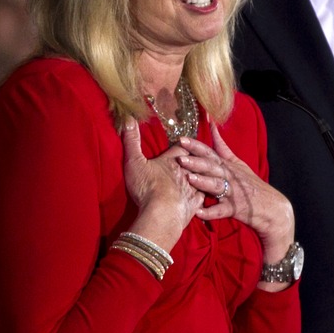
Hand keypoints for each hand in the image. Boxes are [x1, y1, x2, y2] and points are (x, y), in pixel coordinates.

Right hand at [121, 119, 203, 251]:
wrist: (162, 214)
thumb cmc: (148, 187)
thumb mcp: (135, 161)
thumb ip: (132, 140)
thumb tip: (129, 118)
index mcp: (172, 161)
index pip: (182, 148)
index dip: (185, 144)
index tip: (184, 142)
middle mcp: (186, 172)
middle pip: (196, 162)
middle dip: (197, 159)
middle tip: (199, 157)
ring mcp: (193, 189)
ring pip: (202, 179)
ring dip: (203, 177)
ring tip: (204, 176)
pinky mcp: (194, 205)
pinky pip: (203, 198)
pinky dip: (203, 197)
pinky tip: (203, 198)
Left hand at [177, 124, 294, 261]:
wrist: (272, 207)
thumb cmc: (251, 183)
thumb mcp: (238, 163)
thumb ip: (222, 146)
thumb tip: (211, 125)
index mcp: (227, 165)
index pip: (210, 152)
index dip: (196, 146)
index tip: (182, 139)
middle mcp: (229, 176)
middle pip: (211, 167)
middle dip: (196, 162)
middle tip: (181, 158)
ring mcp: (232, 192)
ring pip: (216, 186)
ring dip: (203, 182)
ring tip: (189, 179)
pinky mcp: (235, 208)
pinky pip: (221, 211)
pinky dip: (210, 212)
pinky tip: (198, 212)